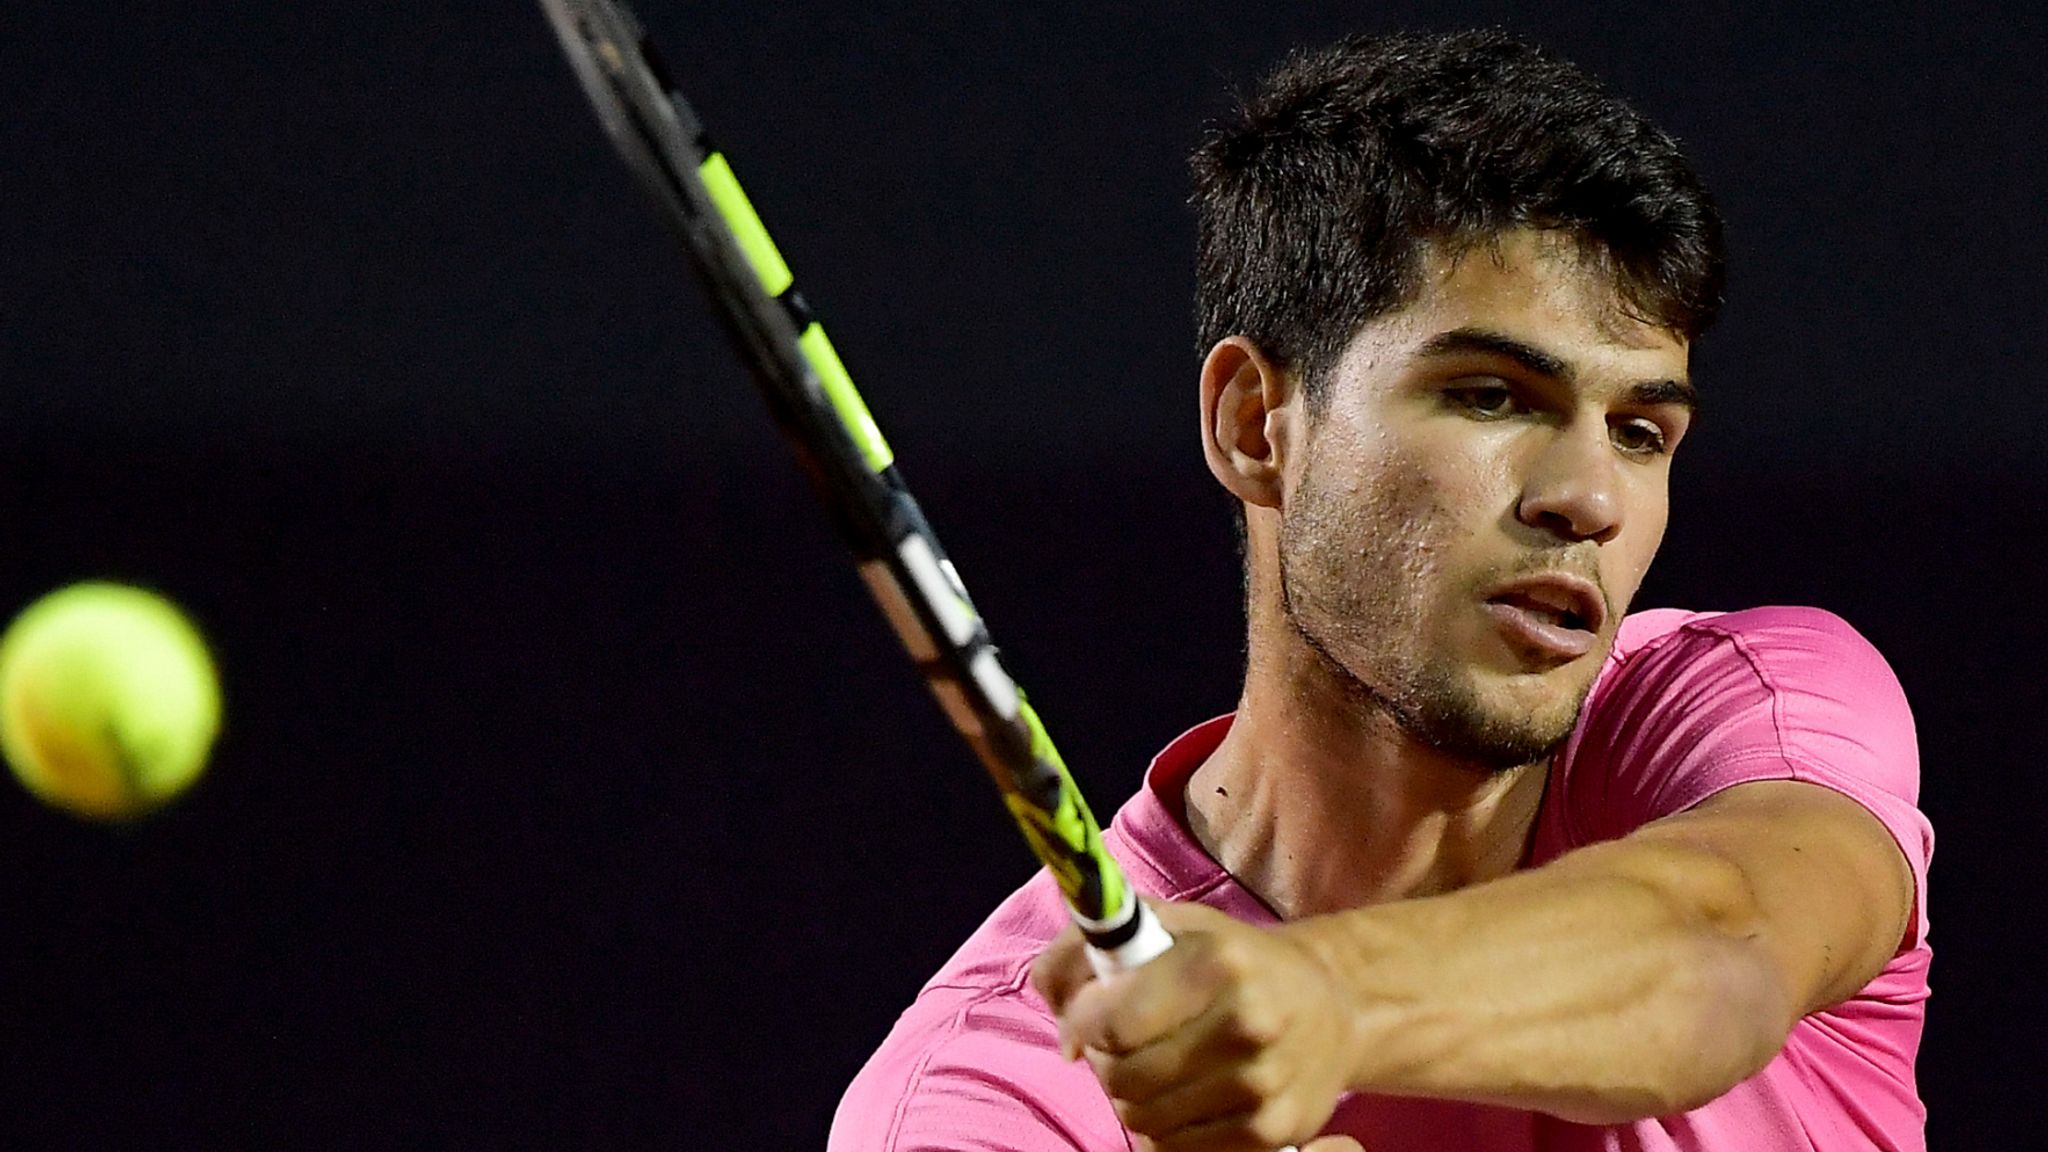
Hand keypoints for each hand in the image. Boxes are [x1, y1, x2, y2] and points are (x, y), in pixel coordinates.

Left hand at [1032, 901, 1363, 1151]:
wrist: (1335, 1007)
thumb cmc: (1234, 960)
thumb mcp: (1170, 926)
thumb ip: (1092, 942)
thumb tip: (1048, 990)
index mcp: (1216, 962)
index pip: (1114, 1020)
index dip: (1079, 1026)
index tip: (1079, 1024)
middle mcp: (1246, 1022)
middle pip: (1123, 1076)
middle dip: (1105, 1062)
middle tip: (1120, 1046)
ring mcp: (1261, 1083)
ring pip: (1144, 1119)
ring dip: (1131, 1098)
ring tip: (1154, 1068)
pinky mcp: (1271, 1131)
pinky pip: (1177, 1149)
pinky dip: (1164, 1130)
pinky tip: (1183, 1097)